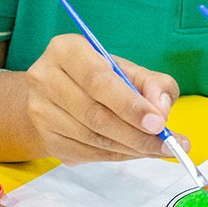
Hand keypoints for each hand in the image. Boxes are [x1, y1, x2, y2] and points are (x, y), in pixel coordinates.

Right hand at [23, 34, 187, 164]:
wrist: (59, 93)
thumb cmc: (99, 77)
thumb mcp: (128, 70)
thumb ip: (153, 84)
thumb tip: (160, 110)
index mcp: (66, 50)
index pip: (98, 81)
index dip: (130, 105)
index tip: (158, 123)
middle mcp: (45, 78)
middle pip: (95, 115)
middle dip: (136, 134)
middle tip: (167, 144)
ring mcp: (40, 111)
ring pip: (92, 138)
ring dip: (130, 148)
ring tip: (157, 149)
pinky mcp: (45, 138)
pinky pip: (86, 154)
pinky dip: (116, 156)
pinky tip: (135, 152)